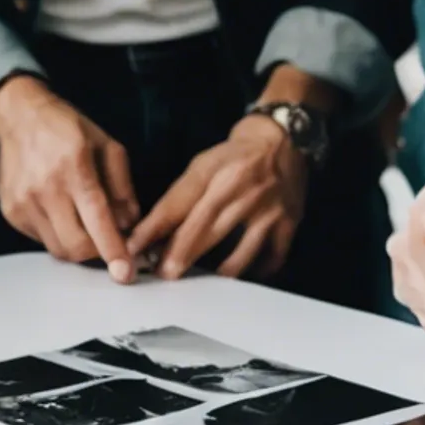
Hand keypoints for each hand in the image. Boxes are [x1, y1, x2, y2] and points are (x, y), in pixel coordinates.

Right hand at [0, 75, 141, 280]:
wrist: (19, 116)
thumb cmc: (68, 128)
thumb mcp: (107, 145)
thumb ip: (122, 186)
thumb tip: (130, 224)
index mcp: (75, 167)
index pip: (96, 217)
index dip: (112, 249)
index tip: (124, 273)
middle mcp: (46, 188)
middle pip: (75, 245)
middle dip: (96, 253)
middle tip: (108, 242)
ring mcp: (24, 202)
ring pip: (57, 247)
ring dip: (77, 245)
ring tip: (84, 224)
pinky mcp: (10, 211)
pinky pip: (40, 239)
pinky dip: (57, 234)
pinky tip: (61, 213)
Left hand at [126, 114, 308, 280]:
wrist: (282, 140)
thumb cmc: (233, 157)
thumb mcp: (203, 165)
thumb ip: (182, 197)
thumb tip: (156, 235)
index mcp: (214, 171)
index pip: (179, 203)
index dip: (155, 228)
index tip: (135, 249)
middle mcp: (240, 189)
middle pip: (207, 226)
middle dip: (182, 253)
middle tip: (164, 274)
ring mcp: (268, 208)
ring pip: (240, 248)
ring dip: (219, 270)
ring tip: (203, 284)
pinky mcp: (289, 222)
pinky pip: (272, 255)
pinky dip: (257, 270)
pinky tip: (243, 279)